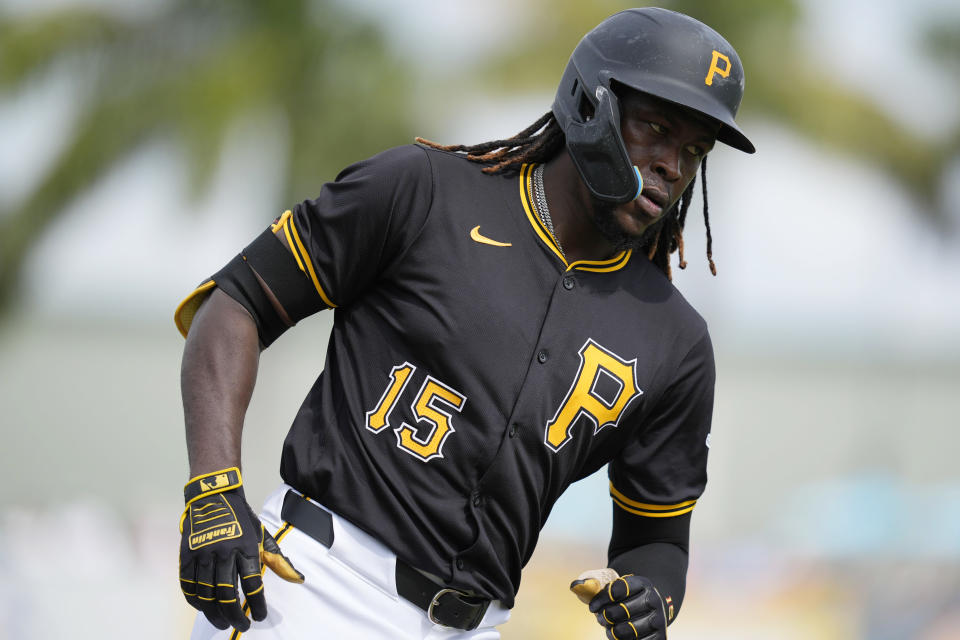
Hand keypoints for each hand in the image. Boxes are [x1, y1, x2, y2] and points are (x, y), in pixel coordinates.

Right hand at [178, 468, 303, 630]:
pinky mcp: (187, 555)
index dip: (257, 605)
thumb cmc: (241, 518)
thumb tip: (298, 579)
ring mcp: (203, 554)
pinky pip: (188, 585)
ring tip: (223, 623)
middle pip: (227, 594)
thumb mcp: (262, 535)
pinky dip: (195, 601)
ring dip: (214, 613)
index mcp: (246, 548)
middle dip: (235, 615)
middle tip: (241, 625)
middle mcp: (224, 553)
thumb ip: (277, 560)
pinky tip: (203, 608)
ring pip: (206, 594)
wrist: (214, 495)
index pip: (253, 585)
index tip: (259, 616)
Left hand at [571, 570, 666, 639]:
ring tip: (609, 628)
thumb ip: (597, 586)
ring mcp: (658, 619)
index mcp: (642, 583)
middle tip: (601, 618)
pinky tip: (619, 635)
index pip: (616, 590)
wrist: (653, 608)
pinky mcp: (659, 637)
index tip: (593, 607)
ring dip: (611, 631)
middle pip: (619, 611)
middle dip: (604, 616)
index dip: (600, 599)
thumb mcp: (617, 587)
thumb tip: (575, 585)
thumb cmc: (629, 598)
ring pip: (624, 630)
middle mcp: (652, 600)